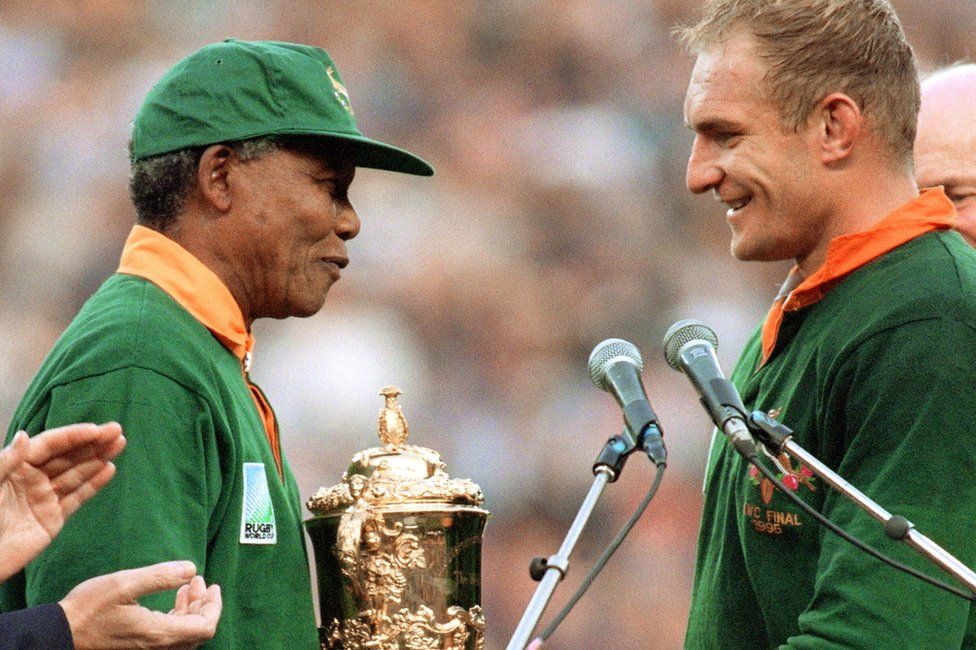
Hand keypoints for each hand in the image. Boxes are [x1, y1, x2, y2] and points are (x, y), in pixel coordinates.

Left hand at [0, 422, 124, 579]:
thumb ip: (6, 462)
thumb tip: (25, 435)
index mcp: (16, 467)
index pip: (49, 445)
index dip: (72, 436)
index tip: (96, 429)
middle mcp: (32, 479)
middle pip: (67, 457)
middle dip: (92, 443)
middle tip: (117, 431)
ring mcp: (44, 499)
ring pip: (76, 475)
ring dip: (98, 459)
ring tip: (119, 444)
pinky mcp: (53, 520)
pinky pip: (77, 498)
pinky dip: (94, 484)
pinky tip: (109, 469)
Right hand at [60, 560, 220, 648]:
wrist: (60, 635)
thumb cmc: (89, 608)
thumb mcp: (124, 583)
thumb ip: (160, 576)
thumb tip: (191, 569)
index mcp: (159, 634)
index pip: (205, 627)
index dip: (214, 607)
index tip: (212, 586)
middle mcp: (158, 647)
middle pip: (198, 632)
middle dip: (203, 605)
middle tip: (200, 582)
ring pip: (184, 634)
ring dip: (191, 610)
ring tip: (188, 586)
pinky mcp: (139, 647)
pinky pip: (170, 637)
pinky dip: (178, 618)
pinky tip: (174, 600)